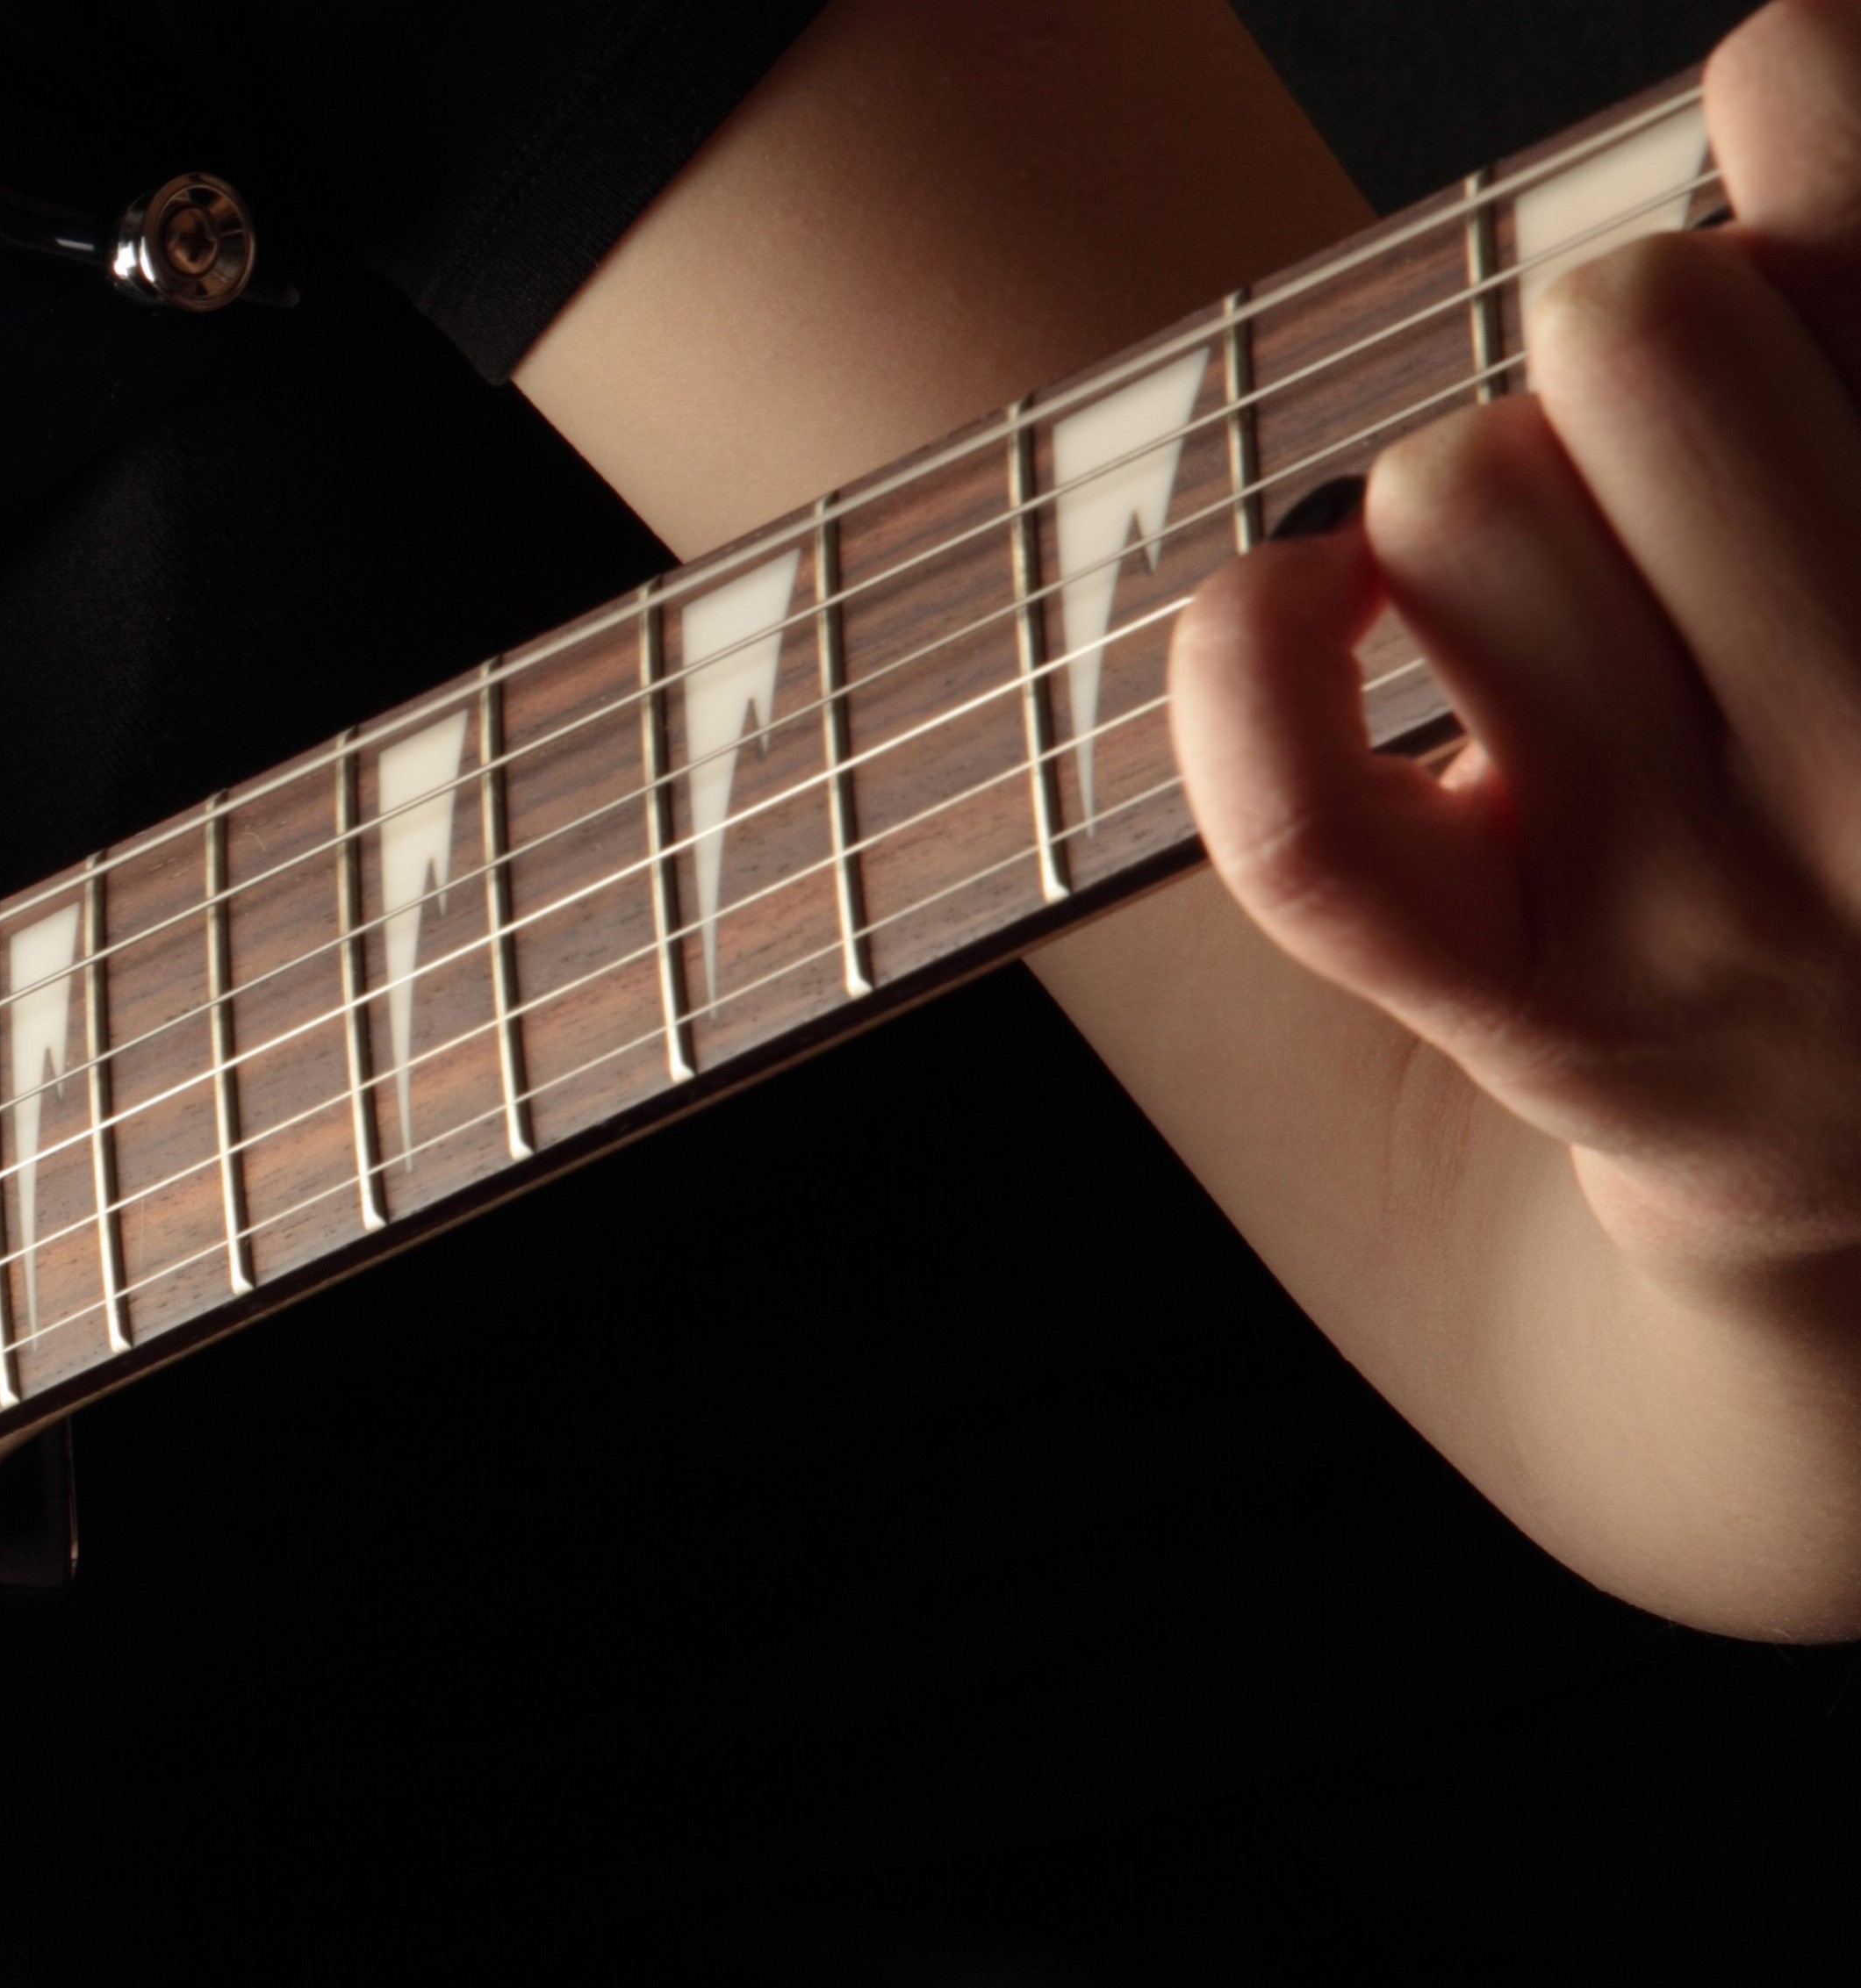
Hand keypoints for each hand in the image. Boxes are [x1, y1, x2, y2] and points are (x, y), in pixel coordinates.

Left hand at [1173, 0, 1860, 1322]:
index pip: (1850, 134)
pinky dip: (1250, 662)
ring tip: (1572, 608)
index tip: (1795, 220)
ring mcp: (1734, 900)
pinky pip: (1293, 814)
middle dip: (1621, 337)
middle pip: (1638, 324)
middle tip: (1682, 460)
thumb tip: (1788, 55)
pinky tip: (1316, 624)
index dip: (1798, 113)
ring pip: (1457, 502)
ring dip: (1460, 501)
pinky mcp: (1547, 1021)